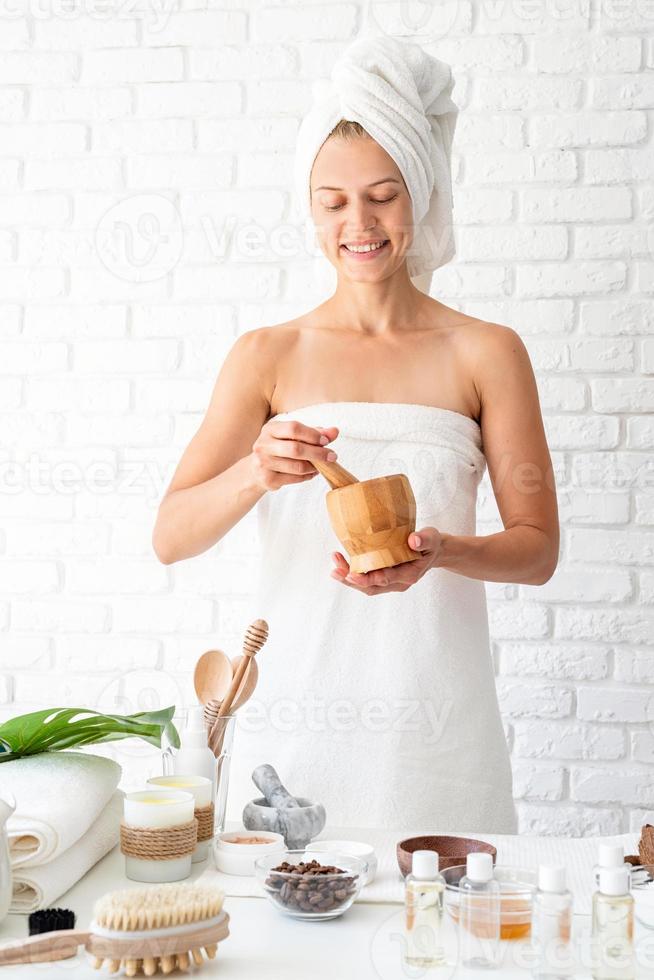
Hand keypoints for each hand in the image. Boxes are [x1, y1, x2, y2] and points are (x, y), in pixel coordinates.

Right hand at [250, 420, 338, 491]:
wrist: (256, 469)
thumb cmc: (279, 448)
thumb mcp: (294, 436)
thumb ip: (315, 433)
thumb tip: (334, 431)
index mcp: (270, 429)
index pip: (293, 428)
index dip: (312, 434)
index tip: (326, 441)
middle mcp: (263, 445)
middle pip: (296, 449)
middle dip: (317, 453)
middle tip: (332, 456)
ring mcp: (263, 463)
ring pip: (297, 466)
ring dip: (314, 467)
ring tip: (321, 465)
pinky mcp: (268, 479)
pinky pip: (294, 478)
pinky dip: (307, 476)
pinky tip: (311, 473)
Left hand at [330, 528, 444, 595]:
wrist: (433, 551)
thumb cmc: (431, 543)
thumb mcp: (431, 538)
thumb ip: (424, 539)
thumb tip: (414, 539)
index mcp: (409, 574)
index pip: (386, 579)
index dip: (368, 578)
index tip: (352, 574)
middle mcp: (398, 582)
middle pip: (372, 587)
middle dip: (352, 580)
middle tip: (336, 571)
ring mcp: (390, 582)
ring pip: (367, 586)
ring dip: (349, 578)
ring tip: (334, 568)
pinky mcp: (384, 577)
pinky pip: (367, 579)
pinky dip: (353, 573)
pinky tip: (341, 563)